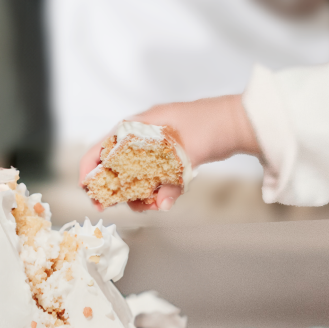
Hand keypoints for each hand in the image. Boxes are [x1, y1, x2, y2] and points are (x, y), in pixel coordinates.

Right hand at [79, 94, 260, 212]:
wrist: (239, 121)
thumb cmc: (210, 125)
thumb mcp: (184, 149)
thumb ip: (169, 177)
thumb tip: (161, 201)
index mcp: (140, 124)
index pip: (103, 145)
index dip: (92, 168)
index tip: (89, 190)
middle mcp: (145, 133)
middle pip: (119, 164)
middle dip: (119, 188)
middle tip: (121, 206)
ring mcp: (159, 144)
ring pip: (138, 174)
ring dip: (142, 193)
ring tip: (154, 205)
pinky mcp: (173, 155)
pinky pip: (156, 176)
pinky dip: (159, 189)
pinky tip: (167, 199)